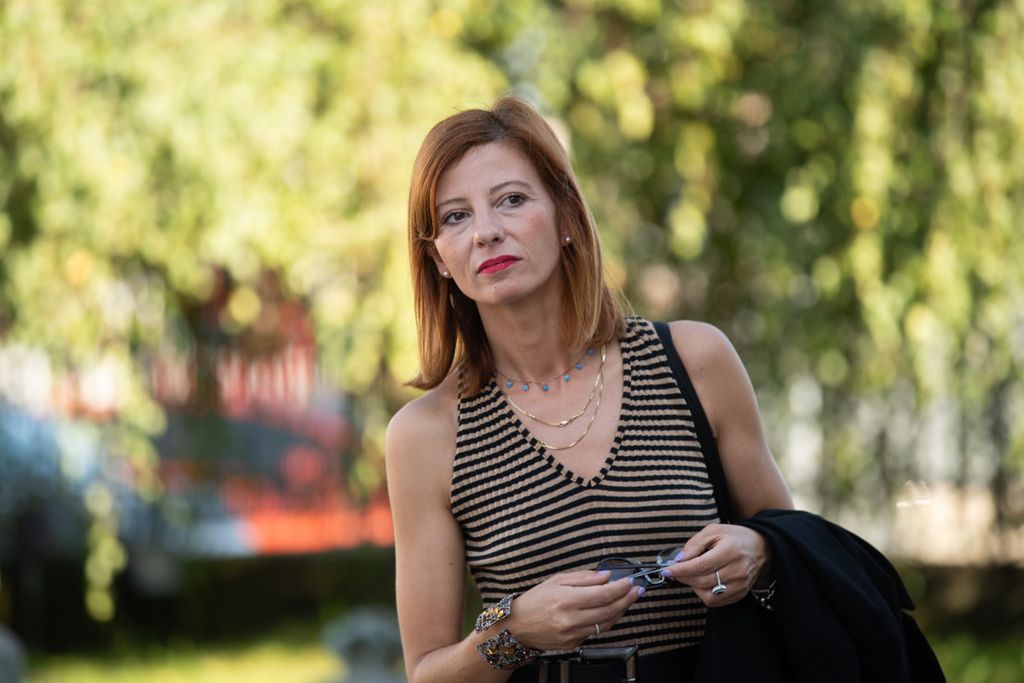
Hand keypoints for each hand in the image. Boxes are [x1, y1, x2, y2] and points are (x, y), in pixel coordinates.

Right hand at [506, 570, 642, 650]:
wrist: (517, 626)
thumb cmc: (535, 600)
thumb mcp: (556, 580)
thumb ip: (583, 578)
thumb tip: (605, 576)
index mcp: (566, 600)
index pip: (603, 594)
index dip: (620, 588)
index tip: (629, 581)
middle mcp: (571, 619)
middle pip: (609, 610)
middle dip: (627, 599)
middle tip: (637, 590)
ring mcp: (573, 634)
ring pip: (606, 624)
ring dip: (620, 611)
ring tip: (628, 600)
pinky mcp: (574, 644)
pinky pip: (595, 631)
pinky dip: (606, 620)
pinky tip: (610, 611)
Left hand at [660, 524, 770, 606]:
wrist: (761, 548)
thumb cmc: (734, 538)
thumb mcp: (713, 531)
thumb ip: (694, 544)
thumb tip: (679, 559)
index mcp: (730, 551)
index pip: (701, 565)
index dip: (681, 570)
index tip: (666, 570)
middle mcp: (737, 570)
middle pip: (702, 581)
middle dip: (683, 577)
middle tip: (675, 571)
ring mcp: (740, 585)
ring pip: (708, 595)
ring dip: (693, 587)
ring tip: (692, 575)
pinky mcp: (740, 594)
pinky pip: (715, 601)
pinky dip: (704, 593)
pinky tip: (702, 582)